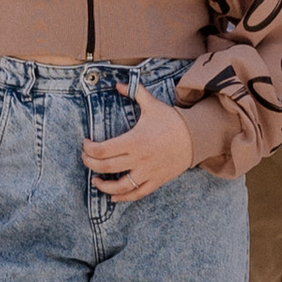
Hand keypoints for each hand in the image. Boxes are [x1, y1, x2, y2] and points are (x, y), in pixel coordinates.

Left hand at [80, 82, 196, 203]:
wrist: (196, 137)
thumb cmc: (172, 120)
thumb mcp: (152, 104)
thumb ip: (134, 92)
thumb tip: (117, 84)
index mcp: (134, 140)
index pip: (103, 149)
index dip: (89, 149)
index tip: (85, 144)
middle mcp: (138, 159)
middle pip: (105, 167)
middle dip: (90, 163)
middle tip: (85, 158)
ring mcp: (147, 172)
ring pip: (119, 186)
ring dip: (103, 186)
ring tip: (95, 180)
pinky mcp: (156, 181)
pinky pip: (137, 194)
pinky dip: (123, 198)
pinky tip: (113, 197)